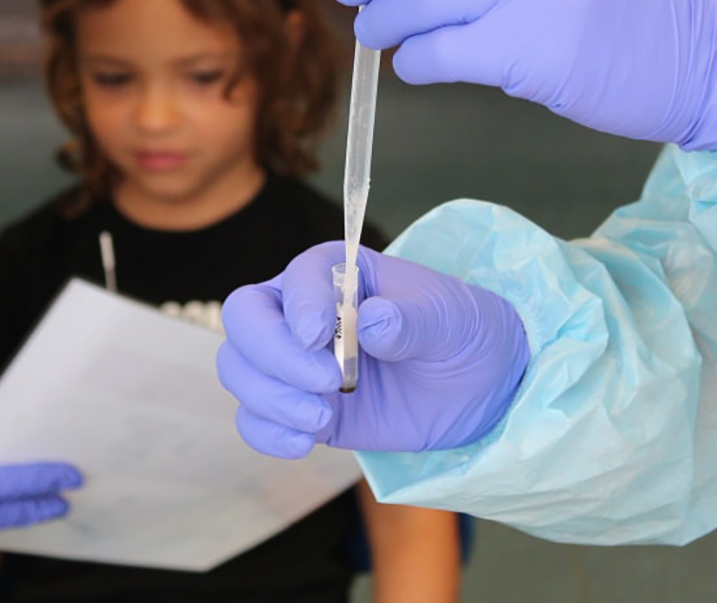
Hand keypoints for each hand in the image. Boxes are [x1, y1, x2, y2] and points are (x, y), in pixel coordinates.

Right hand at [216, 242, 529, 458]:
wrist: (477, 387)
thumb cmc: (460, 331)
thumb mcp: (449, 318)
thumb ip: (411, 318)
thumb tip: (372, 323)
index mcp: (334, 272)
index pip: (294, 279)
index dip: (300, 306)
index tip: (321, 336)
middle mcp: (300, 311)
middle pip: (243, 319)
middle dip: (274, 355)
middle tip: (328, 383)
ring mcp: (293, 361)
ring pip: (239, 369)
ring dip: (269, 398)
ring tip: (322, 420)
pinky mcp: (296, 406)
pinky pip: (253, 418)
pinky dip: (267, 433)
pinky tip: (304, 443)